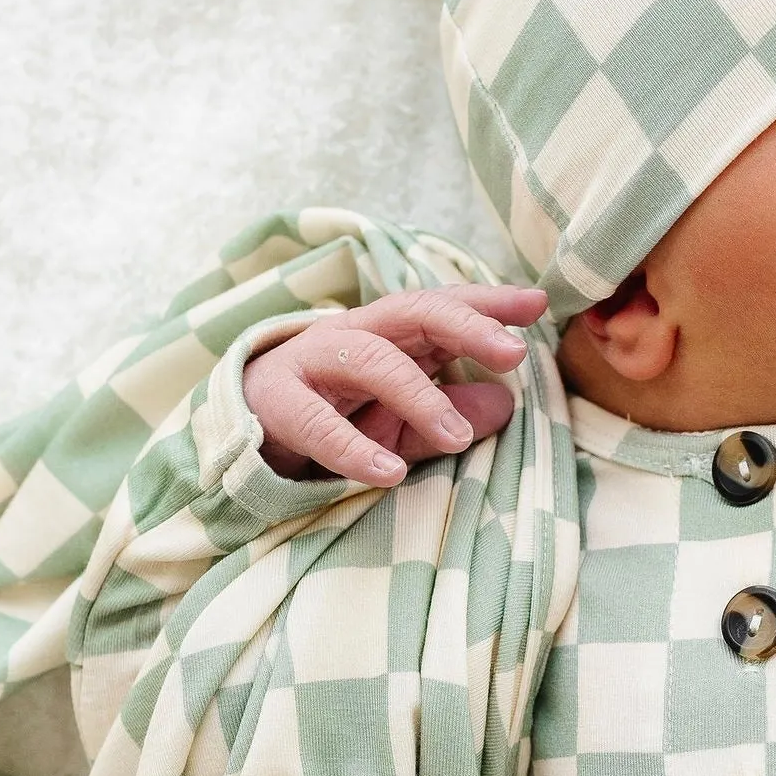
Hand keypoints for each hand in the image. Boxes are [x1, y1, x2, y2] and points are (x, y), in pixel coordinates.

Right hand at [243, 285, 548, 484]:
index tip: (537, 303)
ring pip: (369, 359)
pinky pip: (318, 424)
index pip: (441, 307)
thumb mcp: (398, 421)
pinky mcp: (277, 406)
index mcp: (386, 334)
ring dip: (419, 397)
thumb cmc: (331, 421)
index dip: (487, 303)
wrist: (239, 437)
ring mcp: (310, 364)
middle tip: (513, 353)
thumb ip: (449, 412)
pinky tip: (390, 473)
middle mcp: (351, 335)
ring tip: (456, 437)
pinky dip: (355, 449)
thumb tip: (505, 402)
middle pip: (411, 312)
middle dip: (465, 326)